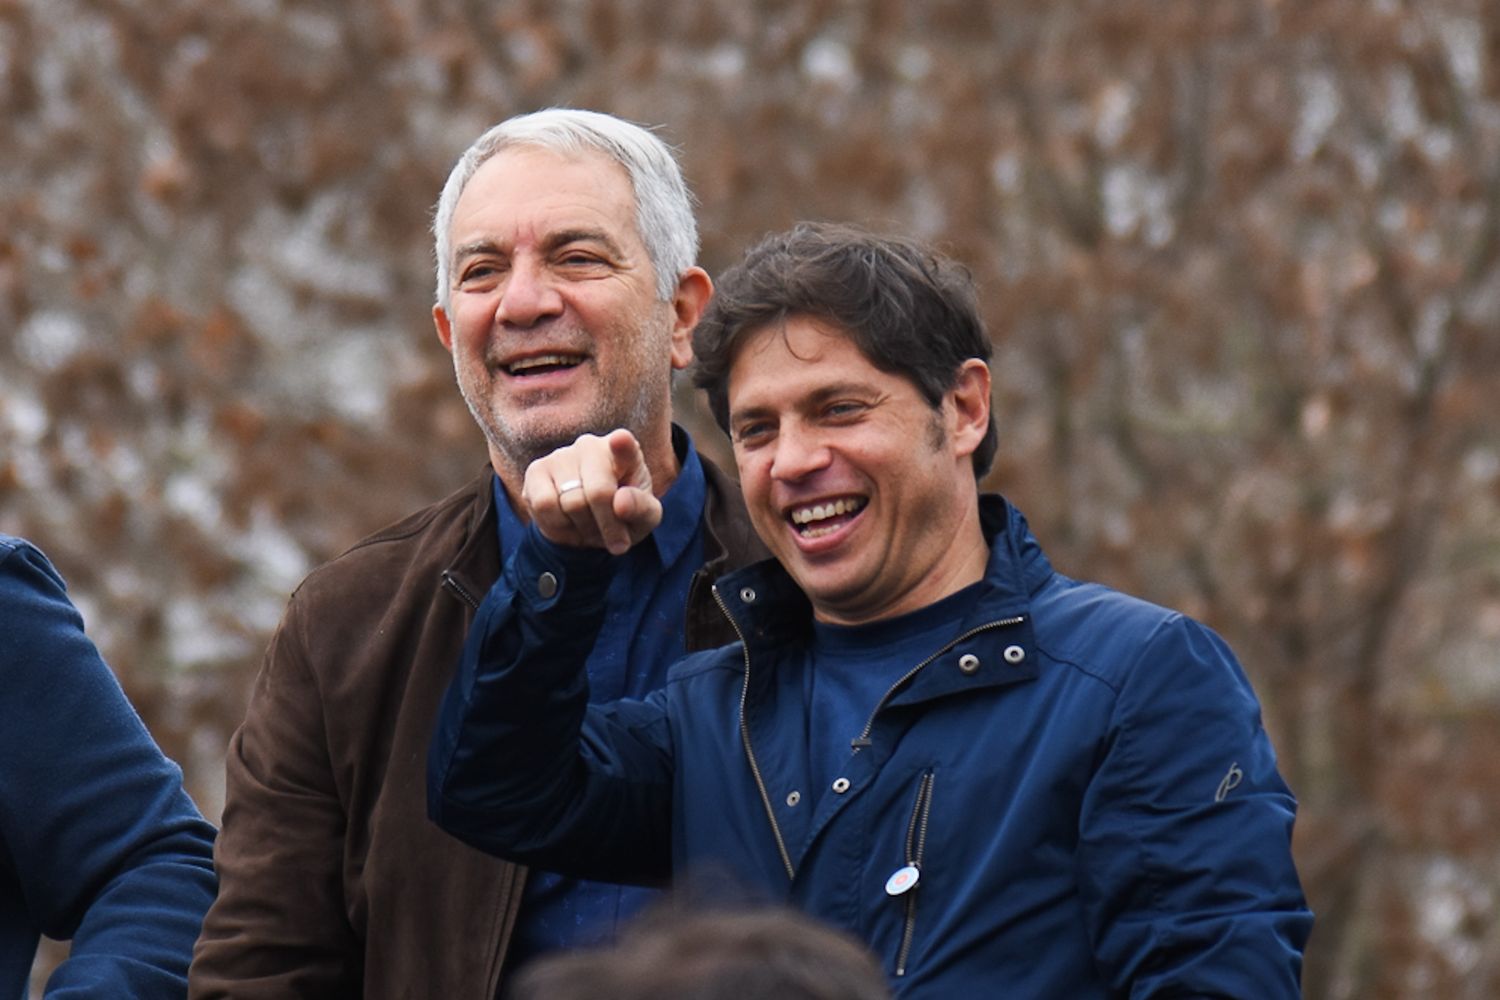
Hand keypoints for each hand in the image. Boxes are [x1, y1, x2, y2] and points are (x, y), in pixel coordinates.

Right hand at [522, 429, 661, 554]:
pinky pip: (544, 505)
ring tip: (589, 525)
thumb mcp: (644, 518)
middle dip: (608, 525)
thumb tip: (620, 503)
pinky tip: (566, 520)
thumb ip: (642, 509)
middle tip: (616, 541)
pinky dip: (558, 524)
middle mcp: (591, 446)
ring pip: (571, 503)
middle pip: (598, 492)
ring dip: (583, 527)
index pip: (624, 445)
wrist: (588, 526)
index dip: (622, 444)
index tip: (621, 440)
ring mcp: (561, 455)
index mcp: (626, 453)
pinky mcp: (536, 470)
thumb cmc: (623, 515)